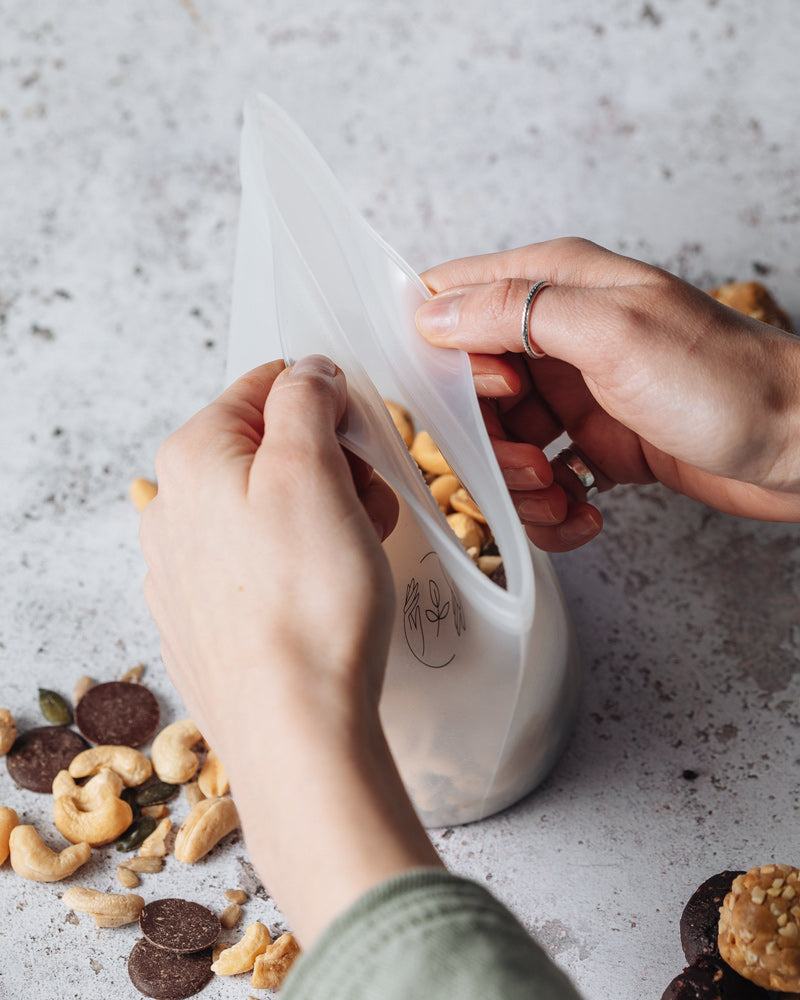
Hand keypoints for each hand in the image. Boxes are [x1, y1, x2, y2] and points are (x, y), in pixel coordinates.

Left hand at [141, 357, 440, 945]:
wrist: (296, 729)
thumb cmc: (309, 602)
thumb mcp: (313, 470)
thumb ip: (306, 399)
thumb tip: (307, 371)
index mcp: (191, 459)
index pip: (265, 386)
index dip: (327, 402)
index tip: (364, 439)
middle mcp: (171, 510)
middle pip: (266, 449)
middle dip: (330, 466)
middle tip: (368, 506)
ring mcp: (182, 570)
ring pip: (266, 507)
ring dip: (322, 514)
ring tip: (356, 557)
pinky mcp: (205, 618)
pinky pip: (258, 562)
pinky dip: (298, 561)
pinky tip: (324, 595)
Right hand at [416, 238, 799, 550]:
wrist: (798, 444)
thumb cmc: (723, 381)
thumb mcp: (611, 332)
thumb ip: (515, 314)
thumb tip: (431, 314)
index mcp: (556, 285)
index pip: (454, 299)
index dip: (444, 352)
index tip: (485, 393)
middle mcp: (557, 336)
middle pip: (467, 387)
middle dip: (487, 438)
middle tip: (532, 461)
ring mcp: (573, 393)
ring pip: (499, 441)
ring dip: (520, 483)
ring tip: (563, 492)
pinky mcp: (593, 443)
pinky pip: (539, 481)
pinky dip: (551, 508)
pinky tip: (585, 511)